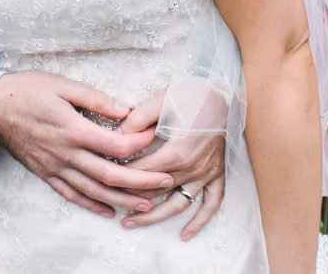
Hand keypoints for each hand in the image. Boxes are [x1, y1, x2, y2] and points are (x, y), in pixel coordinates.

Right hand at [0, 71, 175, 217]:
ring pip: (93, 191)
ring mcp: (55, 167)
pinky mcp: (46, 174)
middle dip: (141, 181)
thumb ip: (95, 98)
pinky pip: (71, 195)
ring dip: (122, 200)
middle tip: (167, 181)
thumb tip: (125, 110)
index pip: (115, 144)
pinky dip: (92, 206)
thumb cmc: (28, 90)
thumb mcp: (62, 85)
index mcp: (72, 129)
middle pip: (110, 175)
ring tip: (146, 205)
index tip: (156, 137)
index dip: (139, 143)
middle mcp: (65, 153)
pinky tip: (109, 211)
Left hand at [116, 89, 227, 238]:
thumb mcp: (163, 101)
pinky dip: (199, 222)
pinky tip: (184, 234)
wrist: (226, 93)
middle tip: (106, 202)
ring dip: (153, 217)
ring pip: (177, 204)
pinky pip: (210, 204)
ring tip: (130, 223)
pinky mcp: (217, 174)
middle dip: (128, 198)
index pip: (141, 172)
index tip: (102, 176)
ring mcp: (206, 174)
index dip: (119, 175)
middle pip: (154, 191)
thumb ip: (138, 119)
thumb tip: (116, 135)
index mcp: (177, 152)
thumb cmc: (194, 94)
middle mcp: (192, 169)